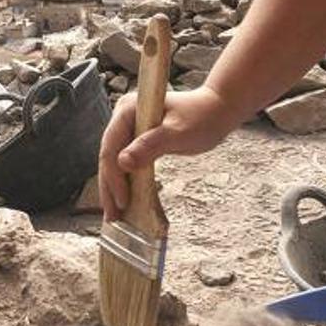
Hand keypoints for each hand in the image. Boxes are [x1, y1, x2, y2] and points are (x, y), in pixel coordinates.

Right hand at [98, 85, 237, 220]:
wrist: (217, 109)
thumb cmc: (202, 117)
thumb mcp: (177, 133)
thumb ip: (150, 145)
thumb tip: (122, 162)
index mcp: (127, 110)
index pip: (111, 147)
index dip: (114, 177)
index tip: (122, 201)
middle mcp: (123, 117)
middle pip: (109, 156)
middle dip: (109, 188)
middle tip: (112, 216)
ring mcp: (129, 127)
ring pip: (115, 161)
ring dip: (114, 187)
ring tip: (115, 214)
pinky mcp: (137, 137)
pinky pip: (126, 161)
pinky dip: (125, 180)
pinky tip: (125, 198)